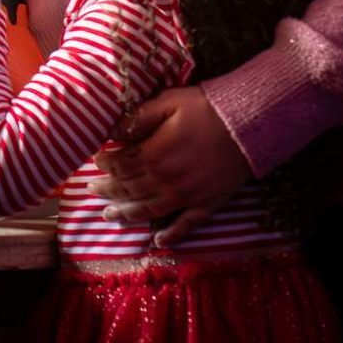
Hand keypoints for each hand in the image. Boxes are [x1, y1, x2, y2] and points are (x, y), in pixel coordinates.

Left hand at [89, 86, 249, 247]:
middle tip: (92, 190)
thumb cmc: (206, 108)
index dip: (104, 164)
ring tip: (110, 216)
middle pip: (129, 190)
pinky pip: (186, 225)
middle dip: (108, 190)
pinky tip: (158, 241)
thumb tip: (111, 131)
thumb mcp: (168, 101)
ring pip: (150, 210)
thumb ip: (138, 118)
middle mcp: (167, 181)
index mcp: (155, 155)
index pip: (120, 165)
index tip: (95, 161)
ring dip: (127, 214)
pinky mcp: (207, 204)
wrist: (249, 123)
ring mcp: (187, 196)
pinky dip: (171, 236)